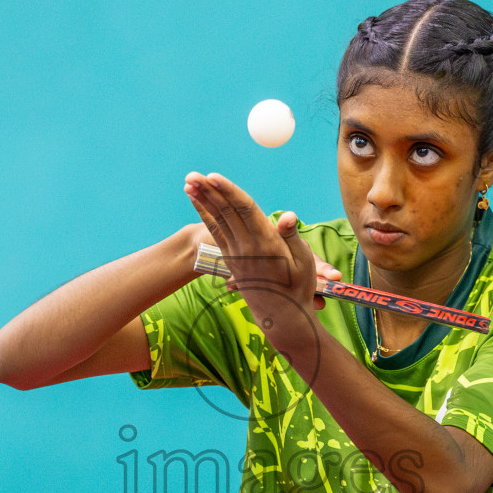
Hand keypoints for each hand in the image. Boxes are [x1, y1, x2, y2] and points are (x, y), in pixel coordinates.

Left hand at [184, 172, 325, 360]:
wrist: (282, 318)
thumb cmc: (299, 287)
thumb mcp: (303, 262)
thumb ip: (292, 237)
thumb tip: (288, 216)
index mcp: (267, 244)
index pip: (244, 211)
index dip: (228, 192)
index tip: (213, 177)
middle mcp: (247, 248)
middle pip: (225, 213)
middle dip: (208, 192)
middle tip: (192, 174)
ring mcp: (236, 256)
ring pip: (216, 221)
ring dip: (202, 200)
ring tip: (189, 182)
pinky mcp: (230, 261)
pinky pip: (215, 232)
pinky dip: (205, 214)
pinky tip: (197, 201)